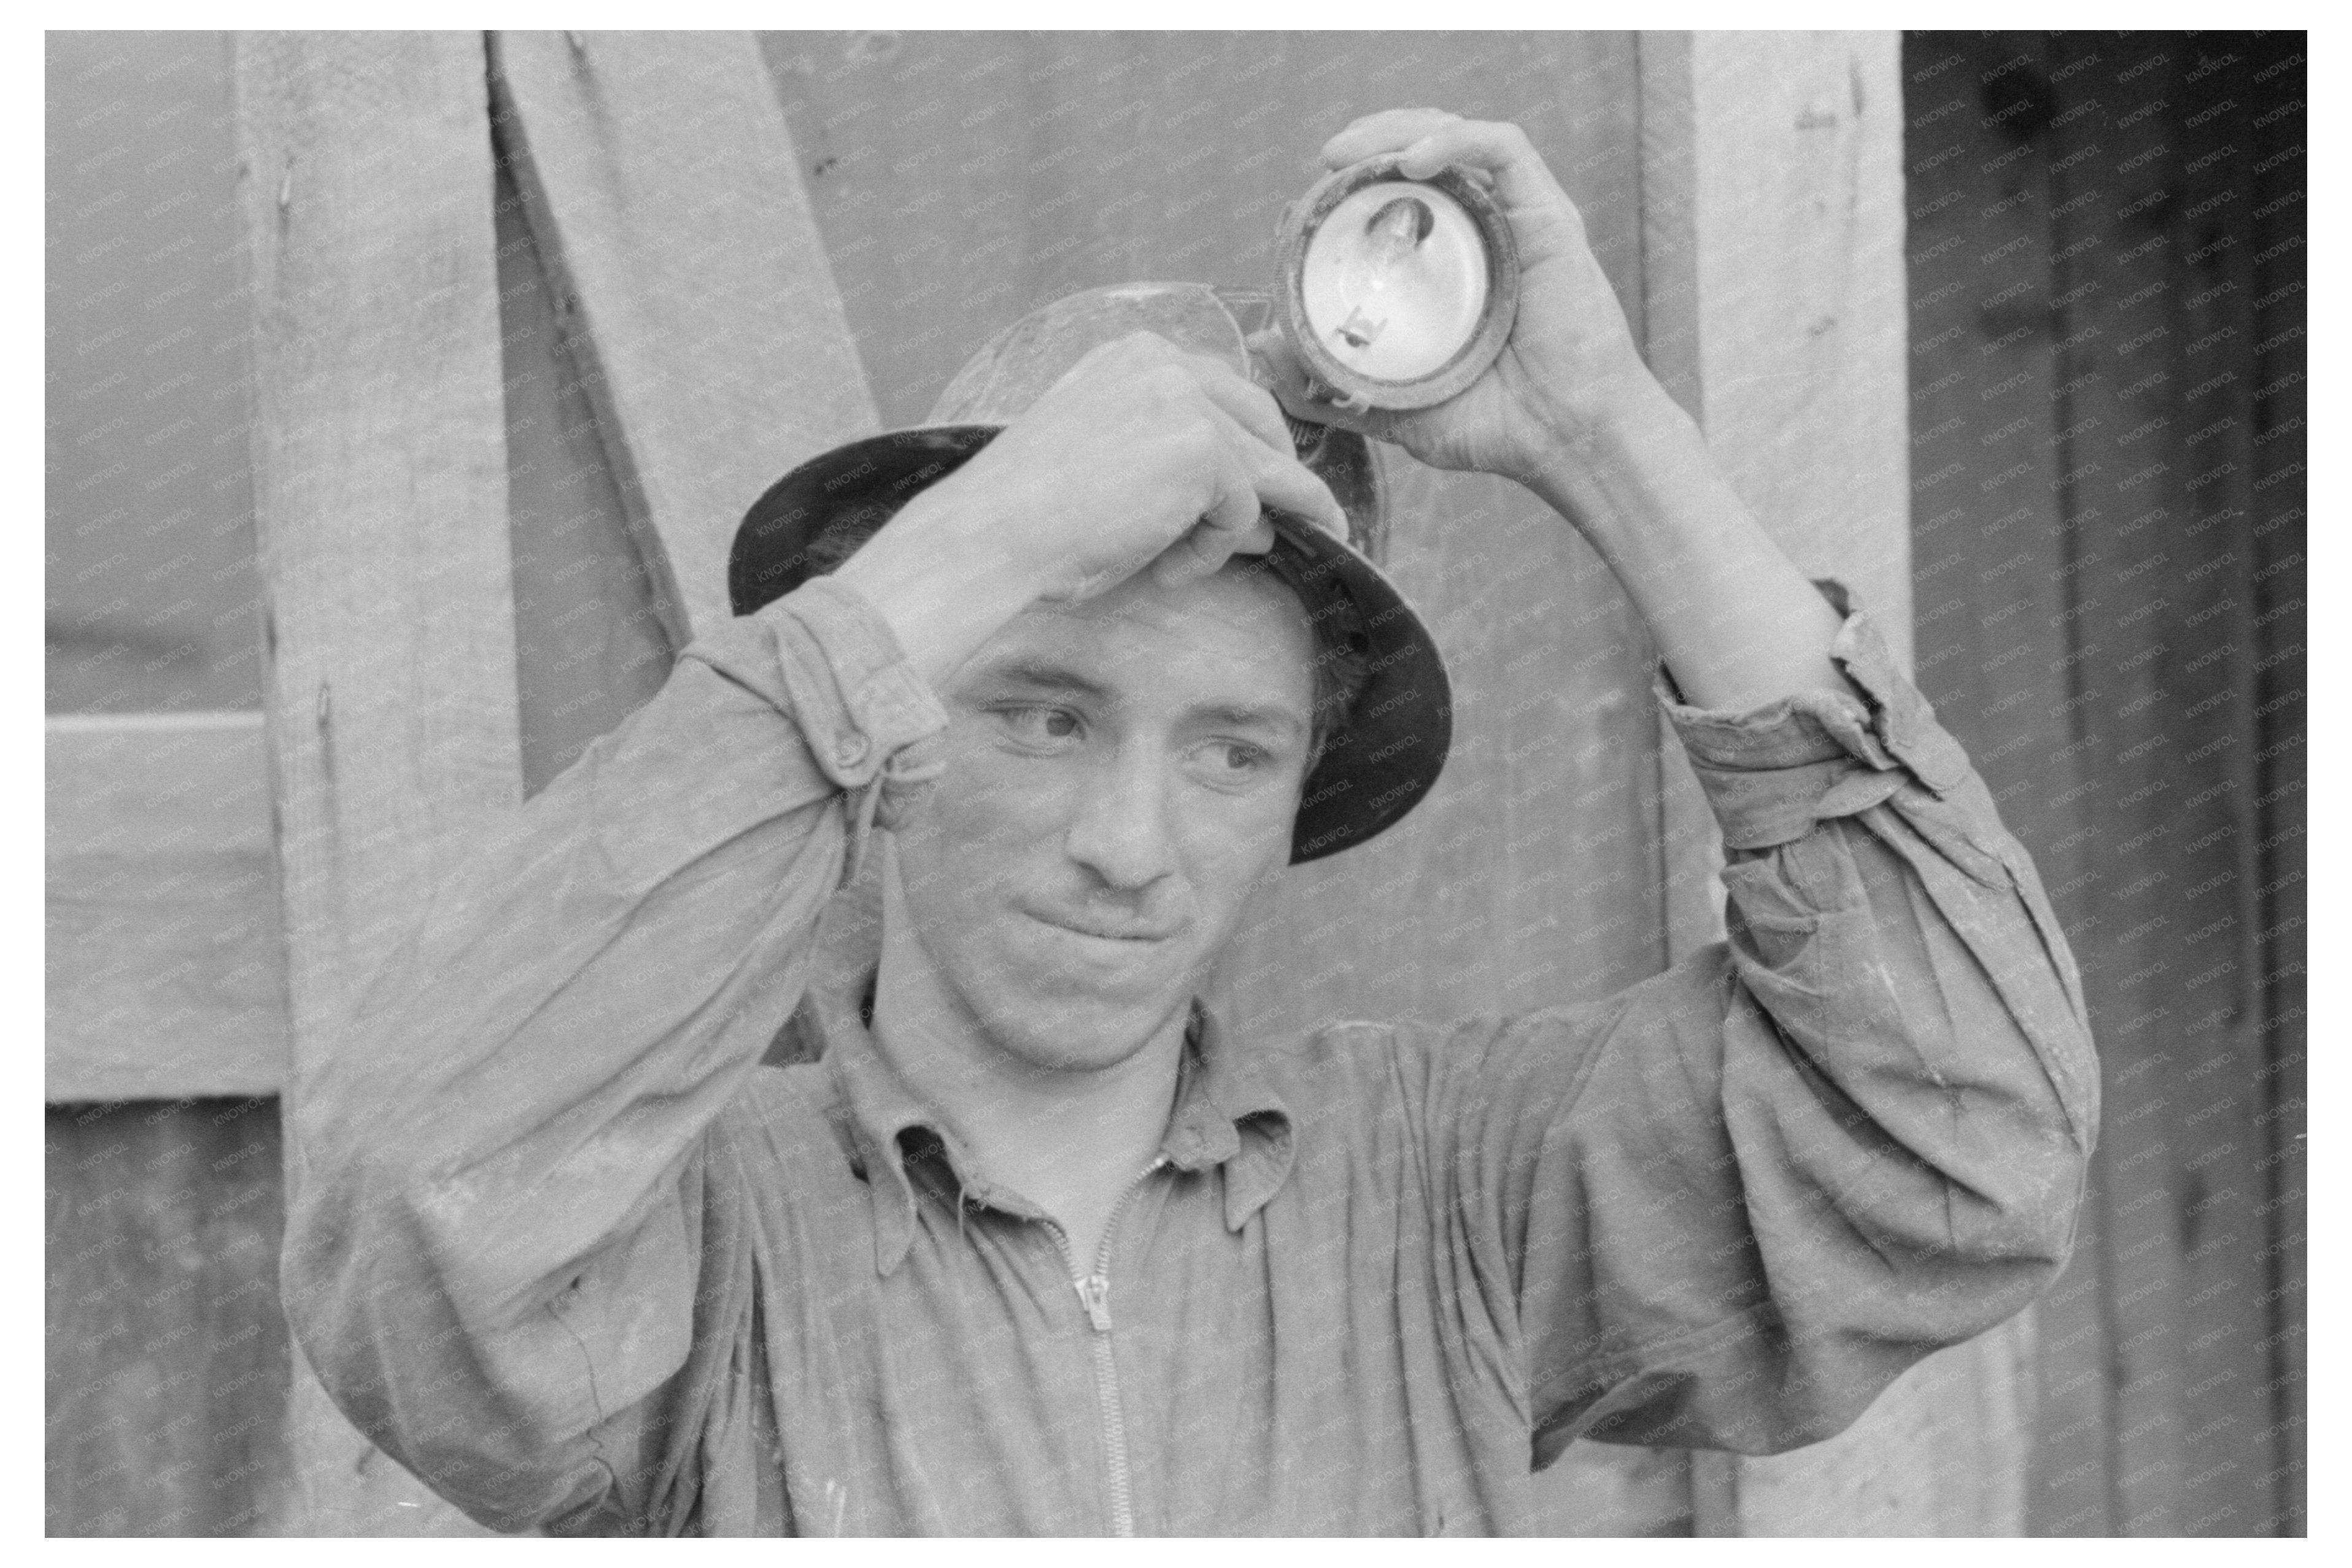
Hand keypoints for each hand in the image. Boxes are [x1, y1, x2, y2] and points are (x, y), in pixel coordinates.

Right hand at [913, 330, 1344, 601]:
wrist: (994, 532)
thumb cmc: (1032, 513)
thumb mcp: (1113, 470)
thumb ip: (1177, 473)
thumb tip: (1260, 518)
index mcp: (1136, 356)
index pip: (1220, 390)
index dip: (1244, 438)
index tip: (1255, 481)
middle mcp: (1167, 363)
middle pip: (1259, 416)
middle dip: (1279, 470)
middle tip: (1286, 520)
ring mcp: (1189, 401)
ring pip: (1263, 468)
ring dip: (1244, 523)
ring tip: (1212, 560)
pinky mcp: (1205, 450)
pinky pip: (1243, 512)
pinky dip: (1213, 550)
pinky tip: (1167, 570)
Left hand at [1254, 109, 1660, 483]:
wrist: (1569, 443)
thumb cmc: (1498, 429)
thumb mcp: (1395, 410)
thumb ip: (1333, 386)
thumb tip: (1266, 354)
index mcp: (1451, 268)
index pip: (1398, 199)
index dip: (1353, 186)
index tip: (1309, 204)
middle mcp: (1485, 234)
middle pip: (1423, 156)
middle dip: (1370, 144)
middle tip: (1324, 163)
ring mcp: (1517, 221)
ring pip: (1457, 137)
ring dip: (1398, 130)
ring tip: (1348, 153)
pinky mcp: (1548, 216)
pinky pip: (1504, 149)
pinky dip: (1455, 138)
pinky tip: (1411, 159)